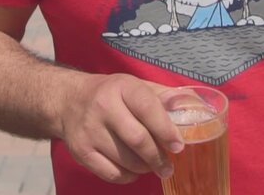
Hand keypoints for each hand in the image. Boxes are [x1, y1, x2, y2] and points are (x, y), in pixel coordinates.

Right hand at [57, 73, 183, 183]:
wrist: (68, 100)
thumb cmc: (112, 94)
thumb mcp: (135, 86)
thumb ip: (164, 96)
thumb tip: (195, 106)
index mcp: (121, 86)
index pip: (147, 107)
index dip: (165, 129)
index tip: (178, 146)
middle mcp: (102, 106)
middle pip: (137, 139)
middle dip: (158, 157)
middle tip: (168, 166)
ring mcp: (89, 130)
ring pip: (126, 160)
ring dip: (145, 168)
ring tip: (151, 166)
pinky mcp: (80, 151)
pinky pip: (111, 173)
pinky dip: (128, 176)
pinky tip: (133, 170)